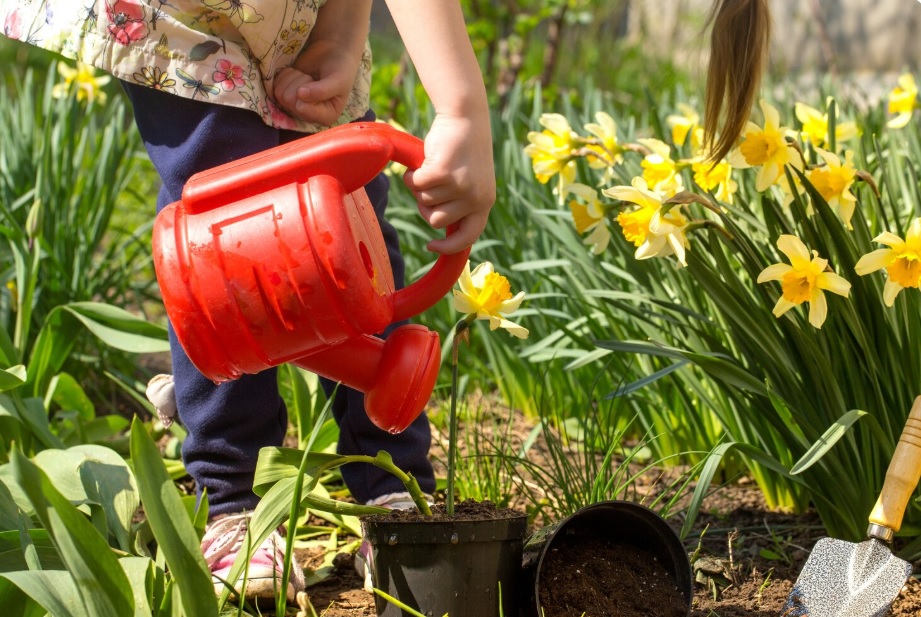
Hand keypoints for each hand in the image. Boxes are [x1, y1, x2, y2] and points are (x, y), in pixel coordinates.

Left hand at [273, 42, 362, 125]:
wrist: (333, 52)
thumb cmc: (340, 68)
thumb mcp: (338, 79)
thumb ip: (322, 90)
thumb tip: (300, 95)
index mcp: (326, 117)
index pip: (302, 108)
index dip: (307, 92)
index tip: (318, 83)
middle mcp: (309, 115)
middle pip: (289, 100)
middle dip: (300, 83)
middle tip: (313, 78)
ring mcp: (296, 105)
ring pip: (280, 93)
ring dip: (293, 78)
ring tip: (307, 76)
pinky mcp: (286, 93)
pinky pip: (275, 86)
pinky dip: (286, 75)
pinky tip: (299, 74)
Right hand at [404, 112, 495, 253]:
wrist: (465, 117)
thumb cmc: (464, 150)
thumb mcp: (471, 181)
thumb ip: (461, 203)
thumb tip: (439, 227)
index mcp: (485, 203)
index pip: (468, 237)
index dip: (449, 247)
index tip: (432, 246)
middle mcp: (475, 198)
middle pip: (436, 221)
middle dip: (426, 206)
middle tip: (429, 186)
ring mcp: (459, 186)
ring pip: (424, 201)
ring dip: (420, 186)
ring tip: (430, 167)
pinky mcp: (442, 173)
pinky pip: (415, 184)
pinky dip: (412, 175)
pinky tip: (422, 161)